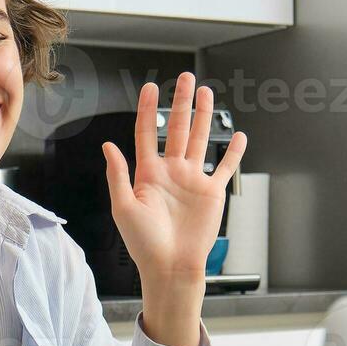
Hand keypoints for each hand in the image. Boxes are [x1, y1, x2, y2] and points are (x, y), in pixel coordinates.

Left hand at [100, 73, 246, 284]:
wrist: (170, 266)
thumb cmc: (144, 244)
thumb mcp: (123, 207)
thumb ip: (118, 174)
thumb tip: (108, 146)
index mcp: (148, 174)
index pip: (148, 132)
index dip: (149, 109)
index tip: (151, 88)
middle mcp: (171, 172)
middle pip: (177, 129)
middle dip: (181, 103)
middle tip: (185, 79)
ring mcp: (193, 181)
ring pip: (200, 140)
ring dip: (204, 117)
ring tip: (207, 94)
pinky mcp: (211, 193)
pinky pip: (225, 167)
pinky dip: (233, 152)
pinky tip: (238, 136)